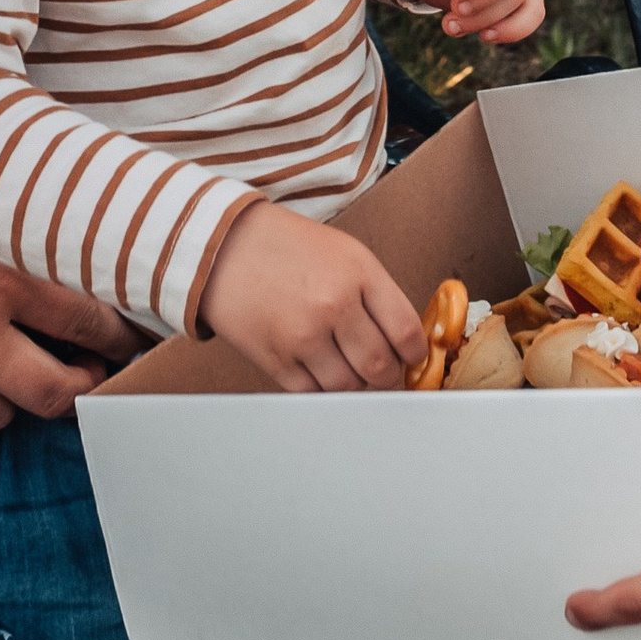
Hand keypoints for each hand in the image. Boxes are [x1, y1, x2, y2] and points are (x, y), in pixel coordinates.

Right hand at [0, 142, 131, 433]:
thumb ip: (0, 200)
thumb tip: (44, 189)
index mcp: (4, 271)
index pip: (92, 320)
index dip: (121, 335)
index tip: (133, 337)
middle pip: (57, 391)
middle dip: (82, 389)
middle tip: (89, 377)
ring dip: (11, 400)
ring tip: (15, 378)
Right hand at [197, 199, 426, 392]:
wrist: (224, 245)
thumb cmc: (287, 247)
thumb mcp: (345, 253)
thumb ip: (378, 295)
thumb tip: (406, 343)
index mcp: (358, 273)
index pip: (407, 332)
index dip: (416, 354)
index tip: (413, 358)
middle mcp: (334, 305)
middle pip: (382, 368)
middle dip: (389, 376)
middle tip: (384, 371)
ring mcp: (303, 336)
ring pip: (349, 387)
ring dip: (354, 383)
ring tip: (347, 365)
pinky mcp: (276, 359)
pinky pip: (314, 394)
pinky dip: (322, 388)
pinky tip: (319, 367)